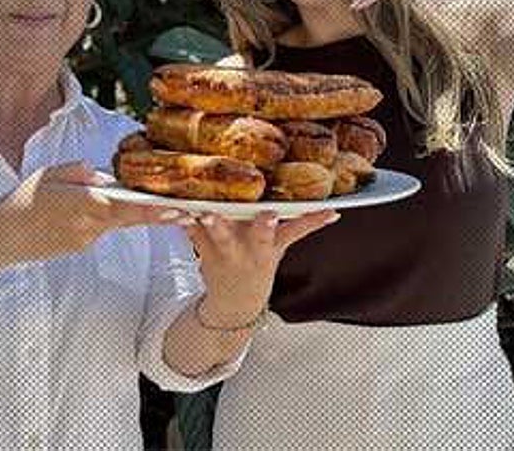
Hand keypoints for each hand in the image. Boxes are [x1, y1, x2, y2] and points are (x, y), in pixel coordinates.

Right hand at [0, 162, 190, 263]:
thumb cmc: (23, 200)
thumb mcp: (52, 173)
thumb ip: (82, 171)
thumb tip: (104, 175)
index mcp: (86, 205)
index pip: (130, 208)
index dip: (157, 211)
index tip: (181, 210)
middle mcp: (90, 227)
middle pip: (130, 218)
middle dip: (157, 215)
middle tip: (187, 211)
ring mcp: (84, 240)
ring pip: (113, 223)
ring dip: (123, 213)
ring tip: (128, 201)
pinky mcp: (77, 247)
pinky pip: (98, 229)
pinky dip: (100, 218)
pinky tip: (81, 210)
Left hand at [186, 209, 339, 325]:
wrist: (235, 302)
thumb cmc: (259, 264)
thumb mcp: (281, 247)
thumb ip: (302, 225)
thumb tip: (336, 211)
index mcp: (272, 246)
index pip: (294, 231)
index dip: (309, 221)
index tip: (312, 211)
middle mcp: (252, 250)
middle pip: (255, 235)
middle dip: (259, 225)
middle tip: (260, 214)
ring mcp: (227, 252)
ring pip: (220, 234)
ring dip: (213, 223)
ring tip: (207, 213)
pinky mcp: (203, 251)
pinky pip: (191, 234)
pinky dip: (184, 223)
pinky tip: (177, 212)